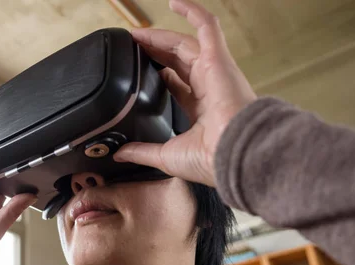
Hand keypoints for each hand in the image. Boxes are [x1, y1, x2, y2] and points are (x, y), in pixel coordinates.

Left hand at [114, 0, 256, 186]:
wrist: (234, 154)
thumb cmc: (211, 159)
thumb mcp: (166, 156)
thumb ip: (142, 152)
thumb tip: (120, 154)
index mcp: (202, 111)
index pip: (178, 86)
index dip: (158, 75)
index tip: (139, 70)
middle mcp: (210, 89)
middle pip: (177, 62)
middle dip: (154, 53)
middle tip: (132, 47)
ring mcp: (215, 71)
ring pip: (184, 45)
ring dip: (160, 37)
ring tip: (137, 34)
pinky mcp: (218, 59)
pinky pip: (207, 26)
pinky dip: (193, 11)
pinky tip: (174, 2)